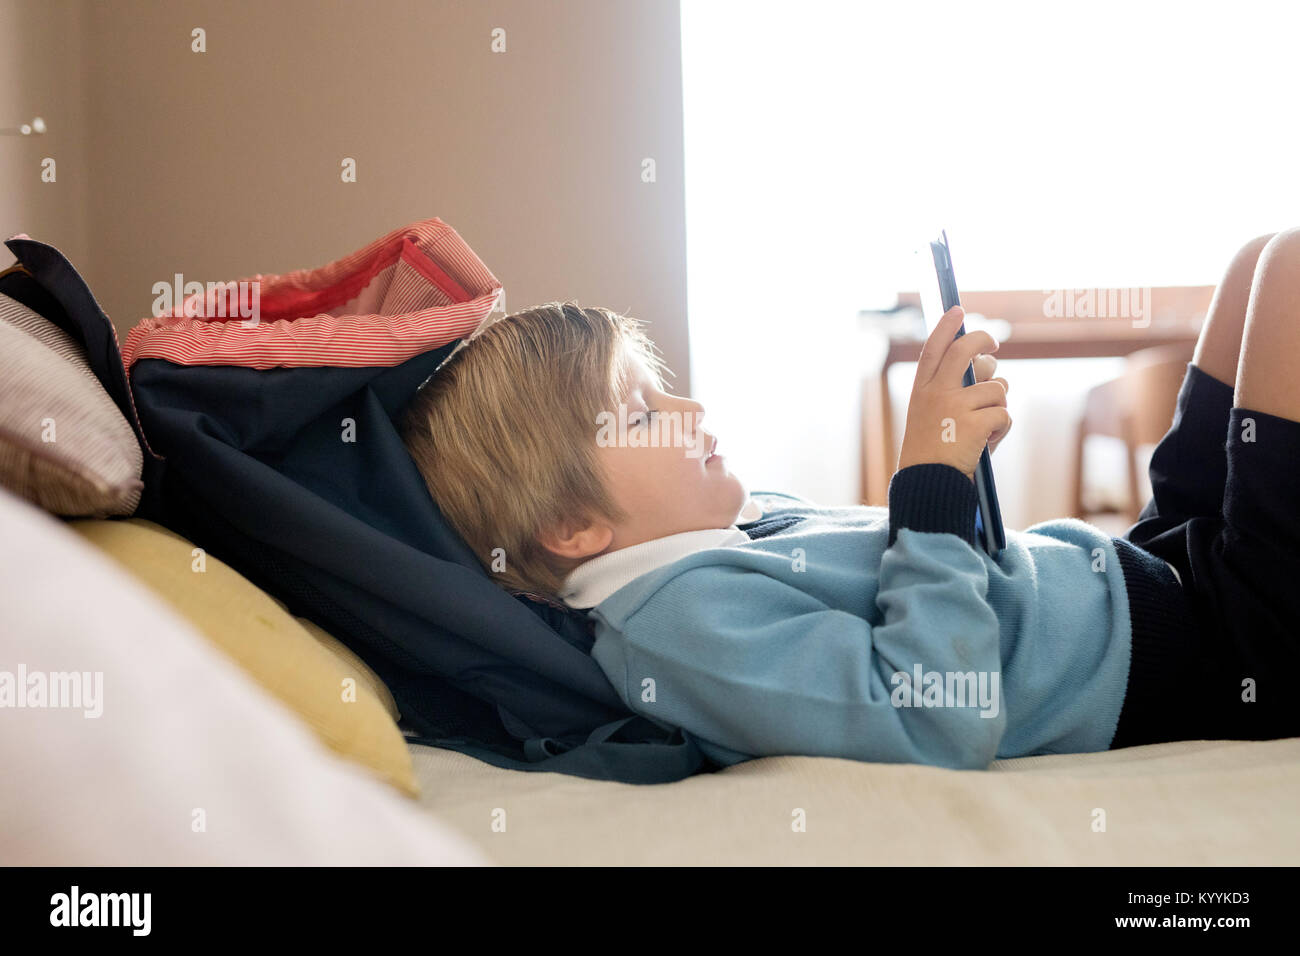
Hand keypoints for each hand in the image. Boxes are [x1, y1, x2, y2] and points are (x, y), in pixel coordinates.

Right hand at [897, 305, 1011, 478]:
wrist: (928, 483)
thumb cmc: (931, 453)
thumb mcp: (929, 416)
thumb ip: (952, 392)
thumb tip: (989, 370)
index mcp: (921, 390)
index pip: (934, 349)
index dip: (946, 327)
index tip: (957, 310)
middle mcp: (936, 392)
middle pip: (965, 352)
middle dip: (983, 342)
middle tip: (994, 345)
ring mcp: (955, 405)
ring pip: (995, 389)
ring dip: (998, 407)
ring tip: (983, 428)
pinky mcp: (975, 422)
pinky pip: (1004, 414)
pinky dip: (1001, 430)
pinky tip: (986, 443)